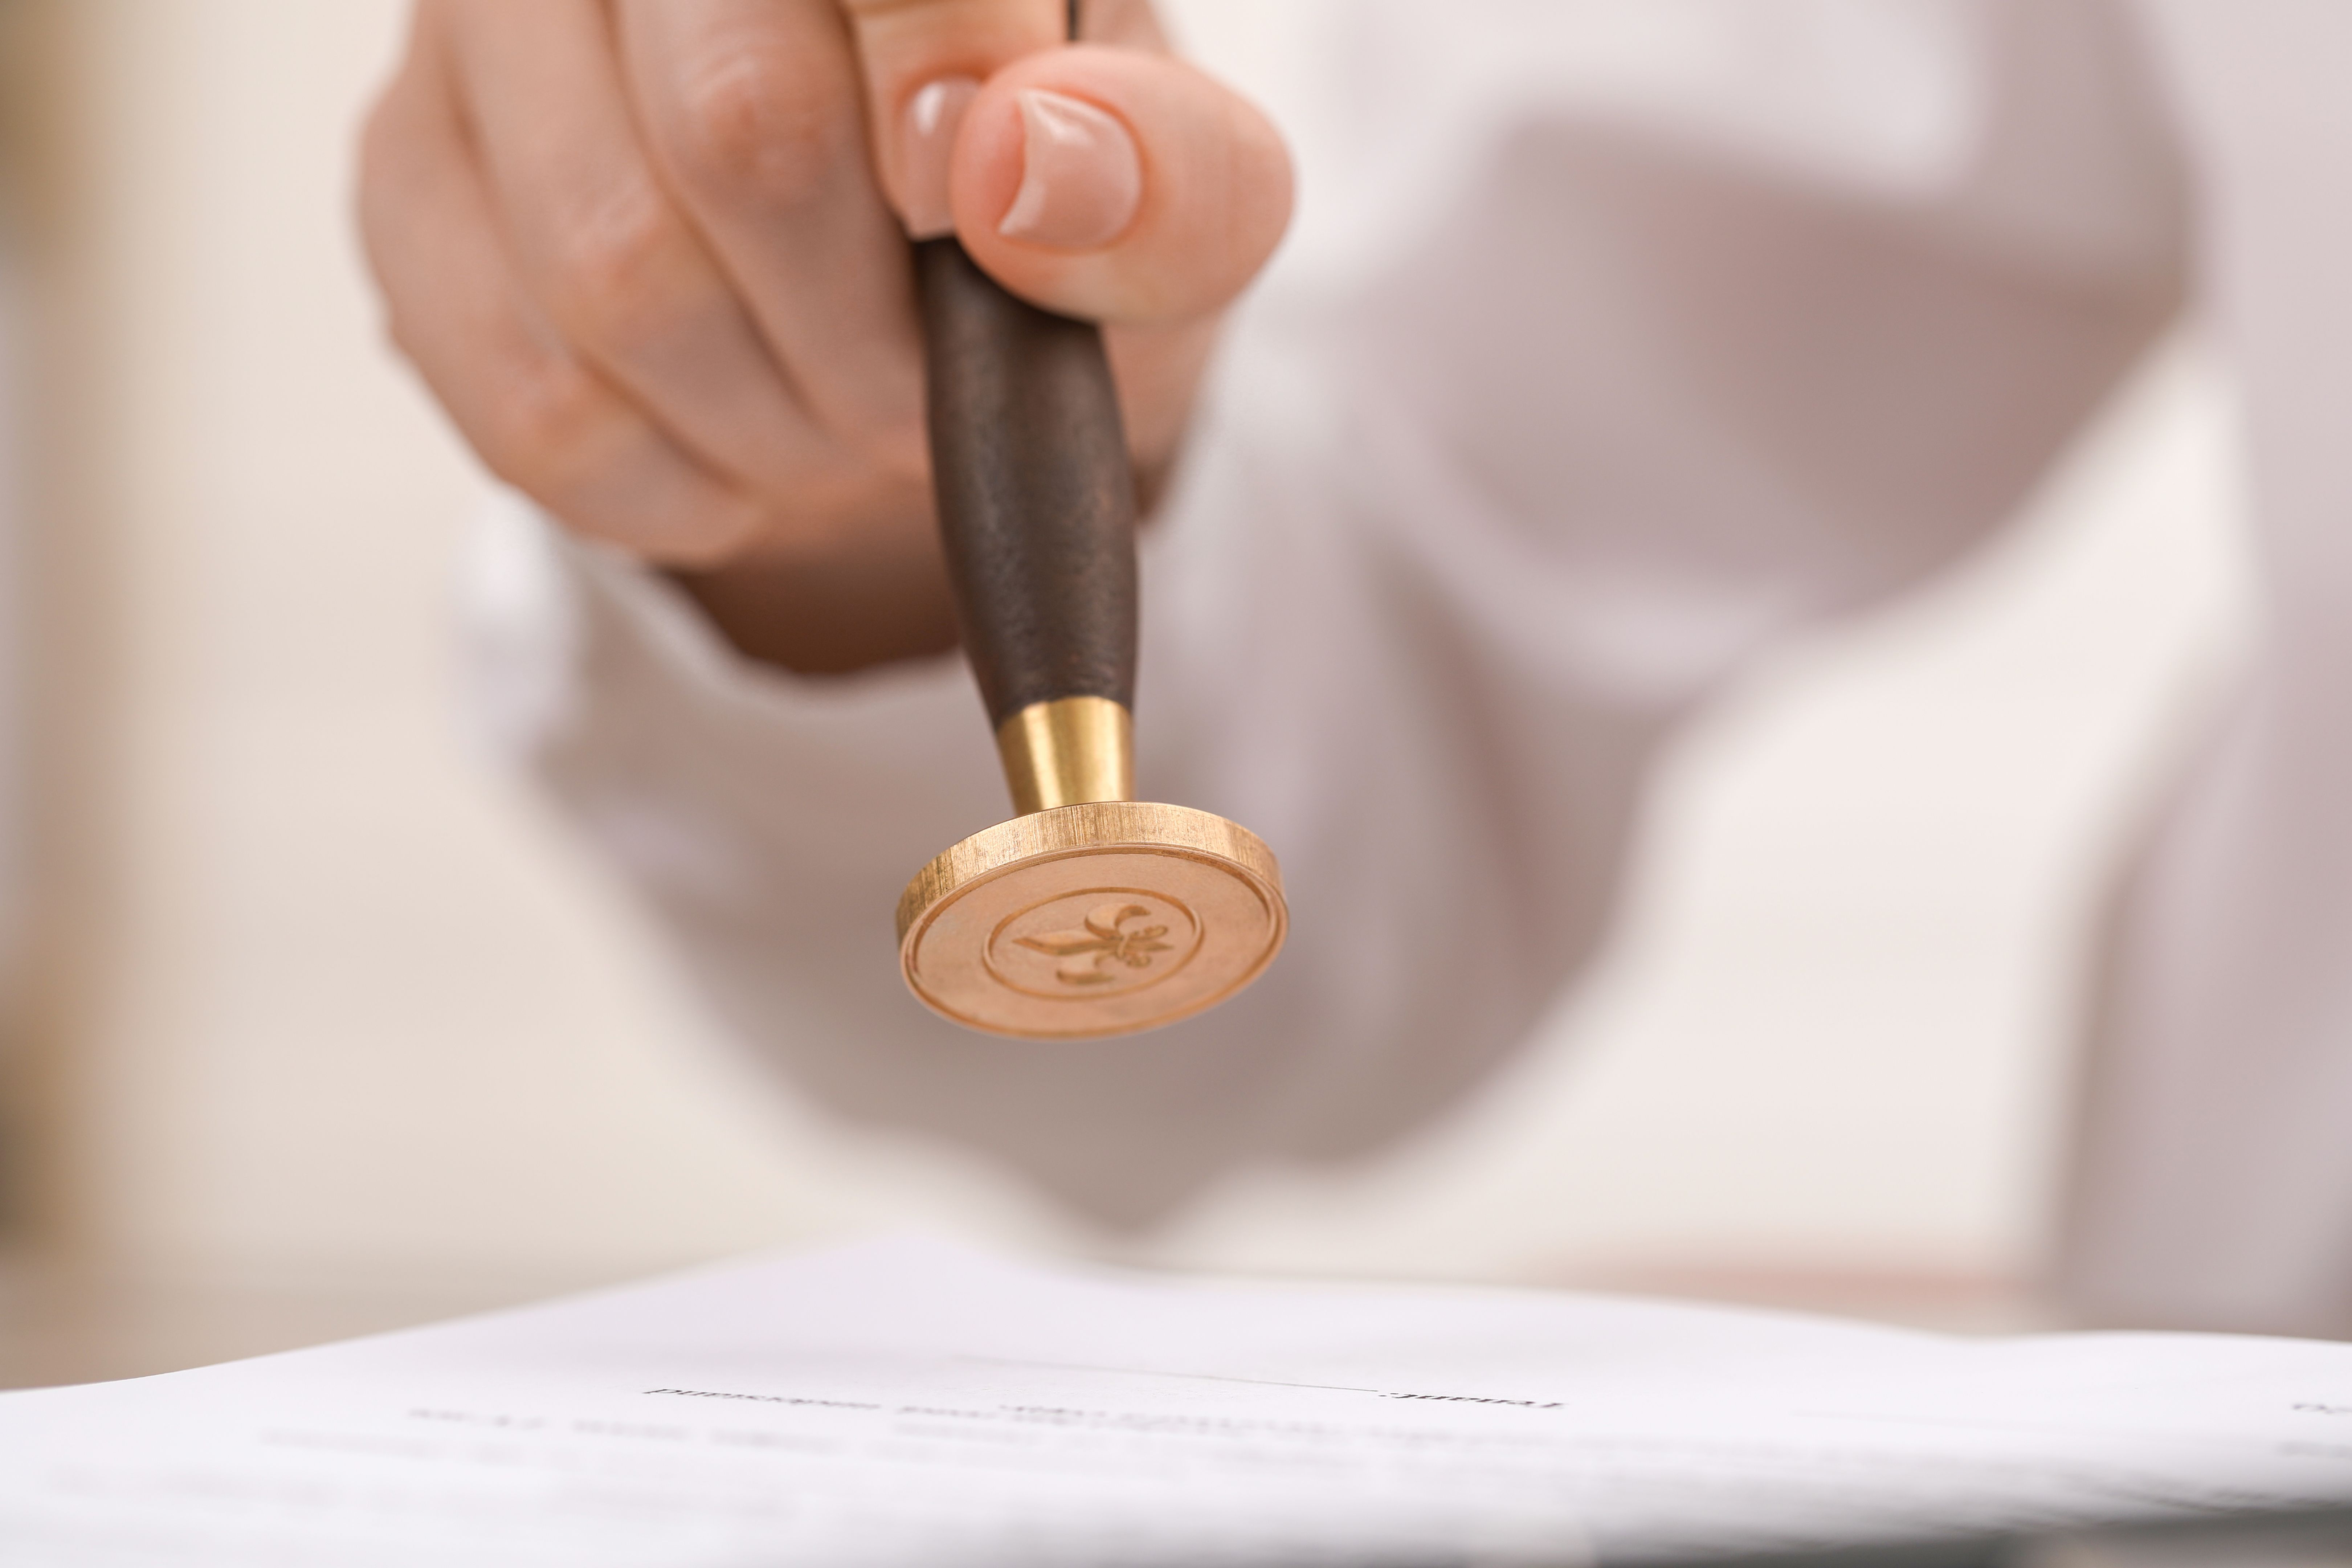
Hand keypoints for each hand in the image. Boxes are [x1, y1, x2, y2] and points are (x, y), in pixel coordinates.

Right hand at [360, 0, 1291, 672]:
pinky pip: (525, 395)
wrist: (902, 310)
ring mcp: (488, 36)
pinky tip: (735, 453)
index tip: (971, 218)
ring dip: (773, 417)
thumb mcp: (1175, 214)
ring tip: (840, 418)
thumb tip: (1024, 168)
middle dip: (869, 328)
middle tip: (922, 381)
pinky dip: (669, 484)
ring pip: (615, 272)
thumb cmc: (1040, 224)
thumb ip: (1171, 180)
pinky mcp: (409, 186)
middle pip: (738, 131)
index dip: (943, 78)